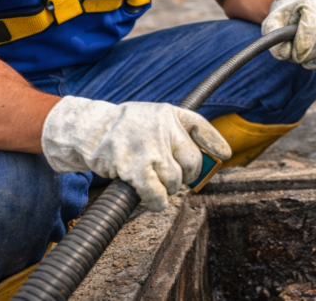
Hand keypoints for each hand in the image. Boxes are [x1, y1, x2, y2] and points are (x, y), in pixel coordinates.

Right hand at [41, 96, 231, 210]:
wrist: (90, 131)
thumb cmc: (125, 128)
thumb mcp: (154, 117)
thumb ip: (177, 130)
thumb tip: (212, 153)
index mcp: (171, 114)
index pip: (201, 127)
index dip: (215, 143)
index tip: (225, 155)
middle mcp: (164, 129)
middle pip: (192, 162)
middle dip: (186, 176)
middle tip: (174, 178)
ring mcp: (150, 149)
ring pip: (175, 180)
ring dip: (168, 188)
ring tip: (156, 184)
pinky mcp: (135, 169)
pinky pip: (157, 193)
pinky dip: (158, 201)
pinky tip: (155, 200)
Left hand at [262, 0, 315, 68]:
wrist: (299, 8)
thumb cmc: (285, 17)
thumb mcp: (271, 23)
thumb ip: (273, 37)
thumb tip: (287, 53)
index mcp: (310, 3)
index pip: (312, 27)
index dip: (303, 46)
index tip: (294, 55)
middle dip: (309, 56)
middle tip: (297, 58)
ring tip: (305, 58)